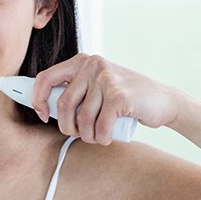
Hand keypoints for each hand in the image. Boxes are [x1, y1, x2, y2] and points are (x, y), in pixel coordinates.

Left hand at [31, 53, 178, 143]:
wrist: (162, 101)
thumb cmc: (122, 100)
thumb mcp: (95, 87)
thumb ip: (73, 90)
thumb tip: (41, 104)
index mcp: (81, 61)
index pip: (45, 78)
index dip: (38, 100)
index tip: (42, 115)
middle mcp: (92, 65)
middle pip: (63, 104)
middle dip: (67, 127)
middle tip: (77, 134)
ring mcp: (106, 78)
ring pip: (82, 118)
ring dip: (87, 136)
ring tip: (96, 137)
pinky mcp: (119, 95)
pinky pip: (99, 125)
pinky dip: (101, 138)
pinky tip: (106, 137)